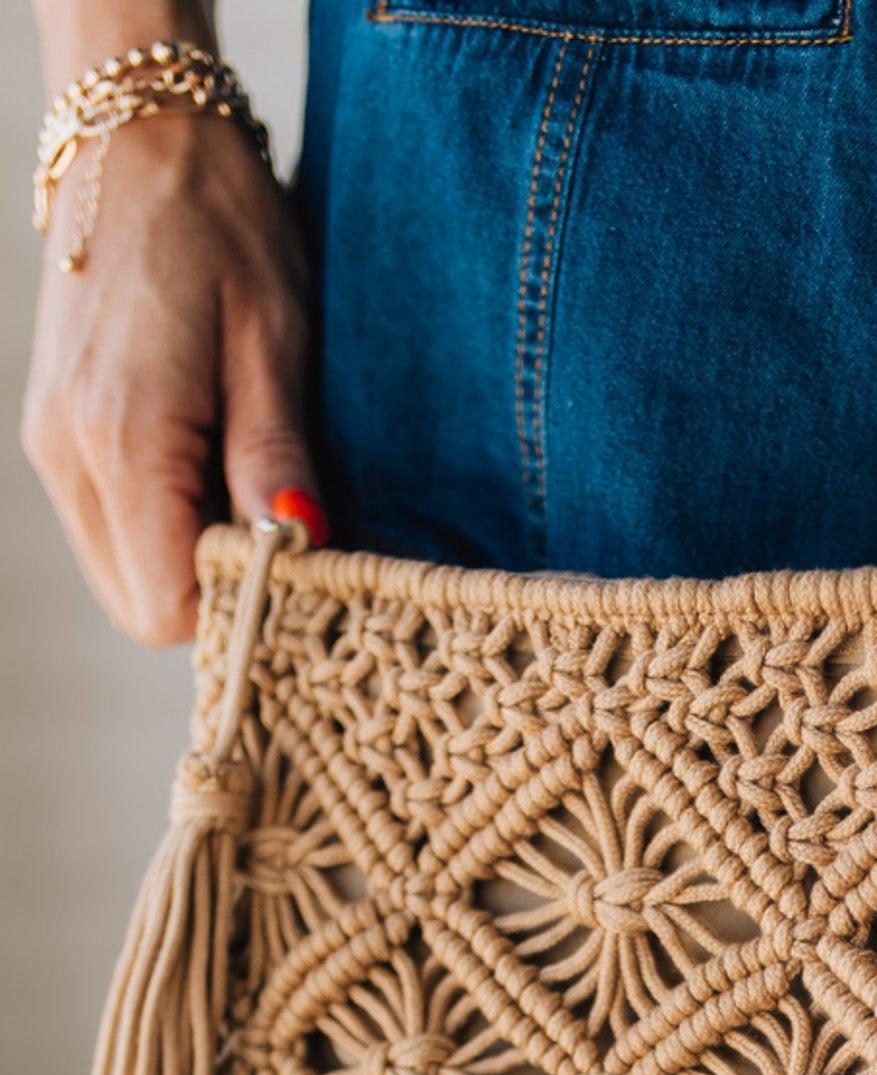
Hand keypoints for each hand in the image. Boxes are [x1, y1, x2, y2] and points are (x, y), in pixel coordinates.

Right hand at [22, 109, 321, 645]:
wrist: (137, 135)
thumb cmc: (217, 223)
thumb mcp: (273, 341)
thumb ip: (275, 460)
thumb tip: (298, 554)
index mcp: (121, 438)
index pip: (168, 608)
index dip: (239, 611)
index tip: (297, 574)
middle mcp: (68, 455)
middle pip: (142, 607)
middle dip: (218, 594)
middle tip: (280, 532)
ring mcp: (51, 446)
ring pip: (125, 574)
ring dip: (192, 558)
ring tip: (248, 484)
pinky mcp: (54, 433)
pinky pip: (113, 527)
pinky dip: (165, 523)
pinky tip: (212, 464)